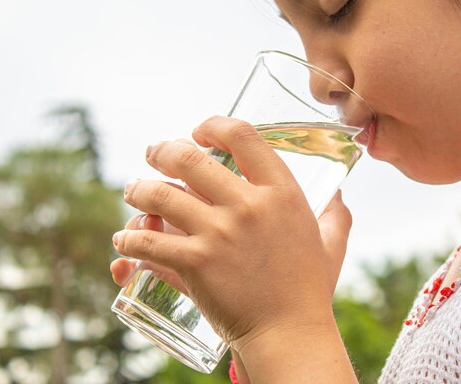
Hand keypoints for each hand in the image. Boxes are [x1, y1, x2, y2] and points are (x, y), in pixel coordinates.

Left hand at [112, 116, 351, 351]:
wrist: (289, 334)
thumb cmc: (308, 289)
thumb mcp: (330, 243)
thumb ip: (335, 213)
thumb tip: (337, 192)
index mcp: (280, 192)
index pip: (242, 135)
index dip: (213, 125)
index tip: (198, 132)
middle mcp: (248, 205)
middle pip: (189, 158)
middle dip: (162, 150)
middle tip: (152, 153)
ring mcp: (219, 233)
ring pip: (161, 195)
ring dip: (138, 190)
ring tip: (132, 191)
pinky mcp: (195, 262)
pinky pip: (150, 241)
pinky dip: (130, 239)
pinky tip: (124, 240)